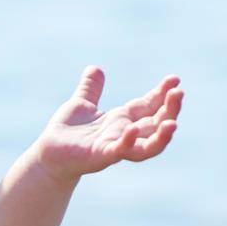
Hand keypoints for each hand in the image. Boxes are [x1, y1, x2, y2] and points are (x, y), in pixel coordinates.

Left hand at [31, 66, 182, 180]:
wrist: (47, 155)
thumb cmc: (66, 133)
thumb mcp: (80, 105)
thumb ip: (91, 89)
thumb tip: (95, 68)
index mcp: (122, 120)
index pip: (149, 106)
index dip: (162, 94)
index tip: (175, 79)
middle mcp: (123, 134)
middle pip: (155, 124)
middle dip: (170, 111)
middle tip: (179, 93)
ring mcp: (114, 146)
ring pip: (147, 145)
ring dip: (162, 135)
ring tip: (173, 122)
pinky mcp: (99, 156)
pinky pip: (118, 151)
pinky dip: (127, 142)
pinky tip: (131, 129)